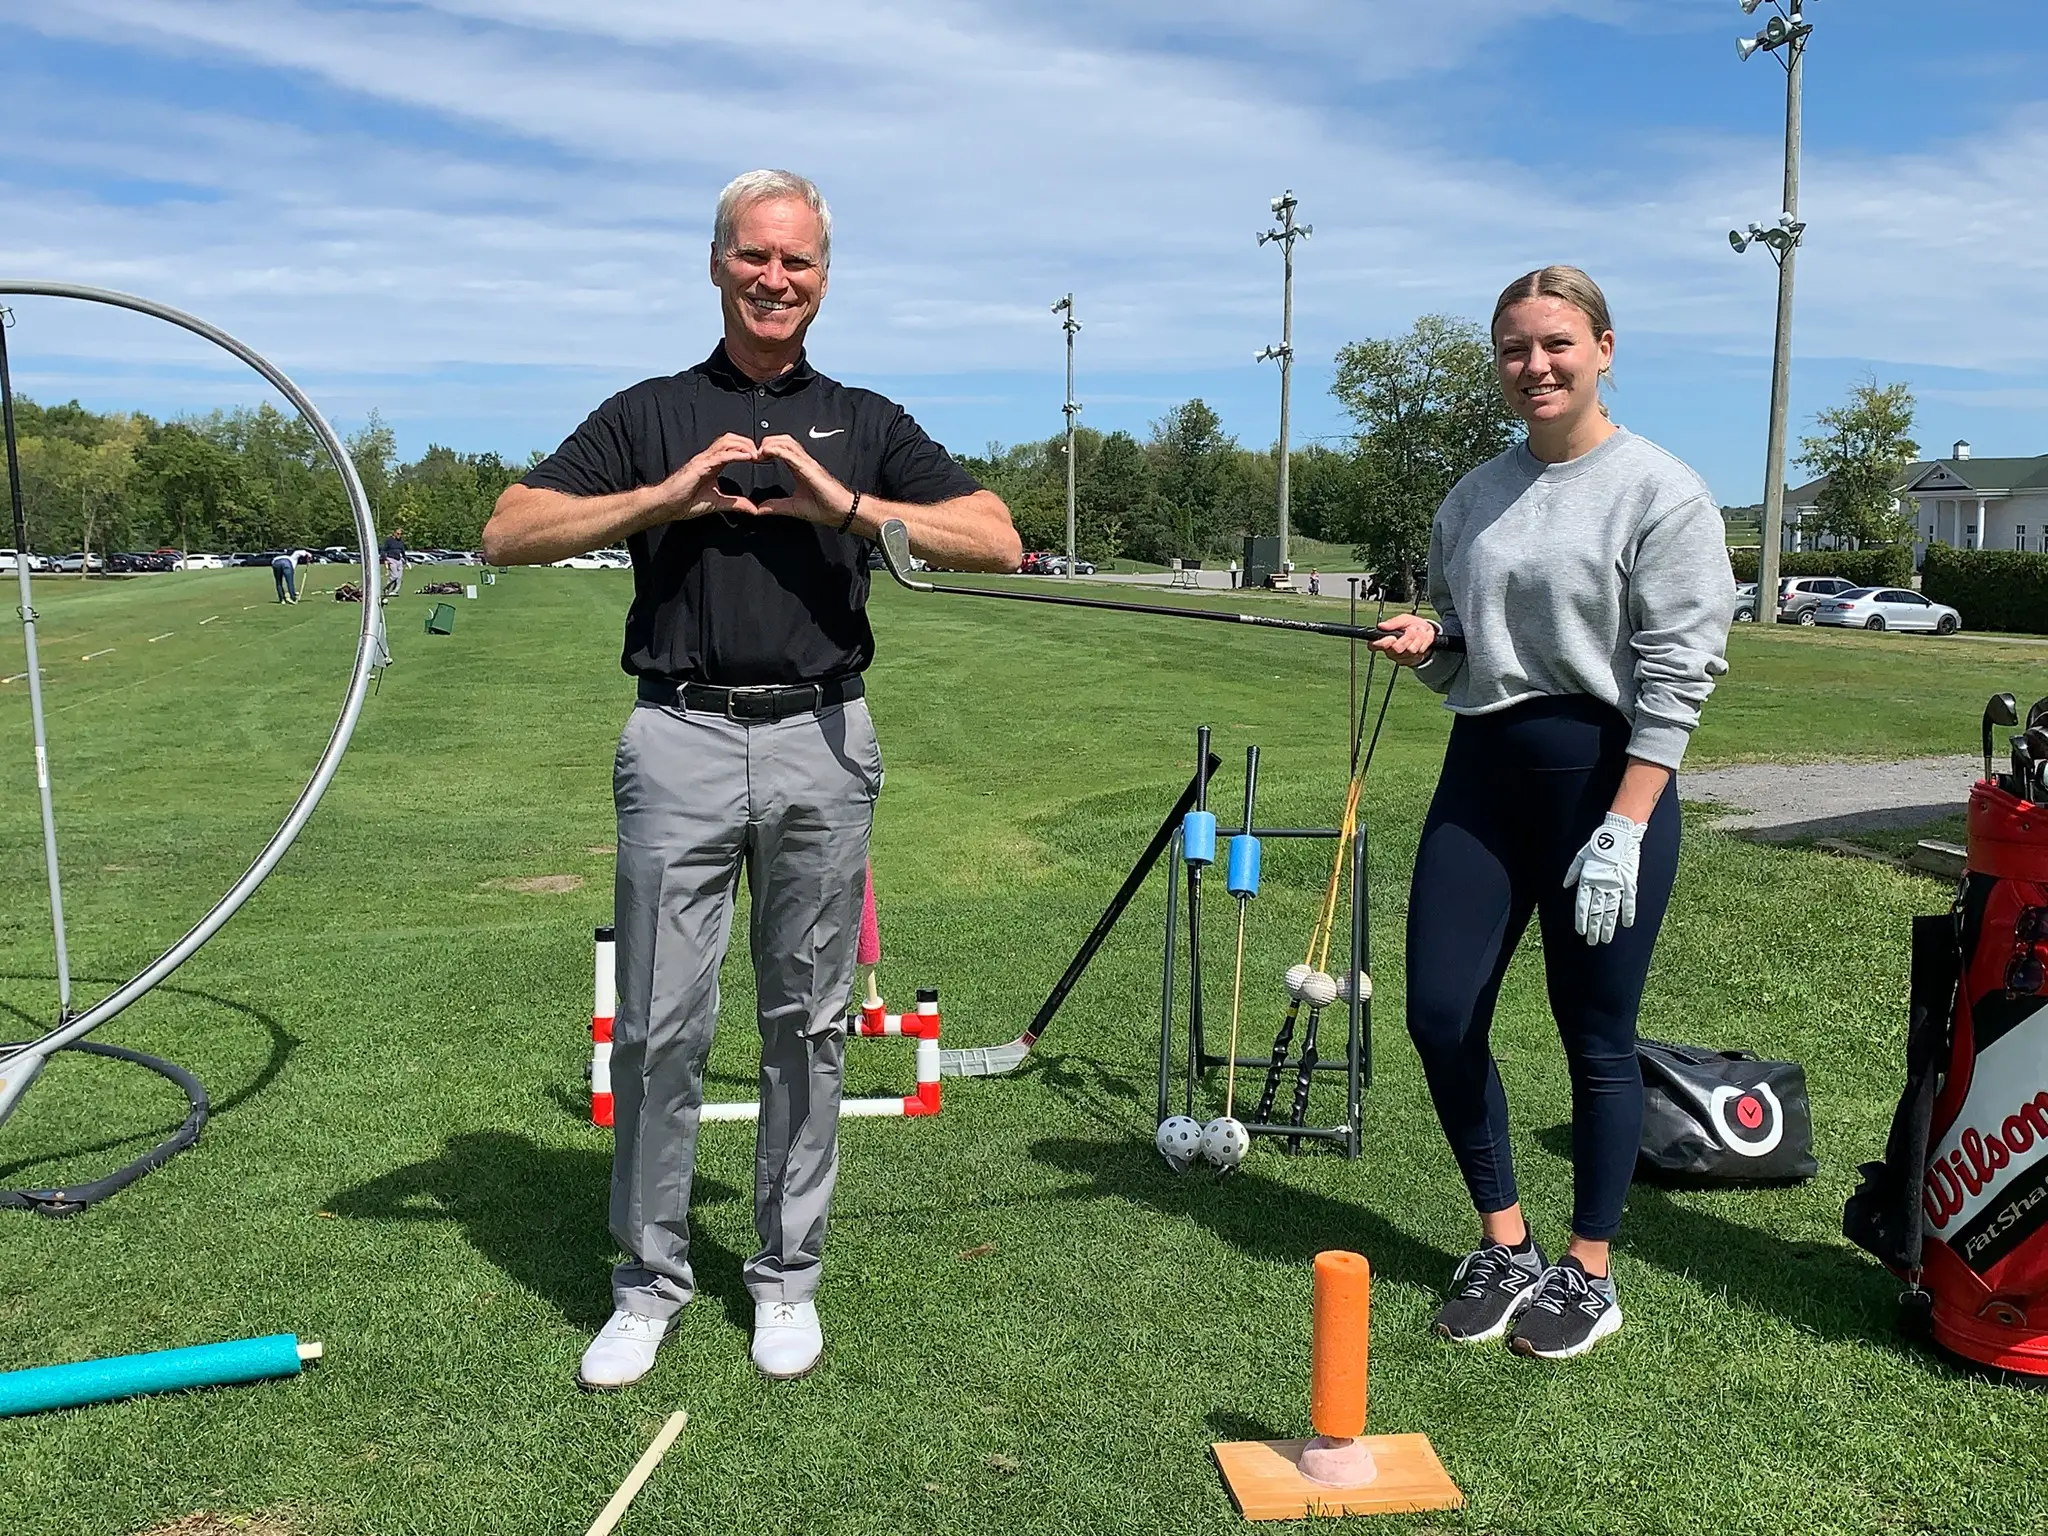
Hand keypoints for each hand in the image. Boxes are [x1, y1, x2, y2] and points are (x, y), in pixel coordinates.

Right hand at [645, 434, 763, 520]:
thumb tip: (753, 509)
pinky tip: (747, 457)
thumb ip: (735, 504)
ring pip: (726, 443)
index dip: (747, 449)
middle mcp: (708, 458)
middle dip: (748, 443)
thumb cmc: (685, 502)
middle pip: (731, 440)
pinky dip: (735, 454)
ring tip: (757, 453)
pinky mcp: (699, 466)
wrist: (667, 505)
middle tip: (763, 453)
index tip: (763, 457)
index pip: (732, 448)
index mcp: (713, 464)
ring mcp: (703, 460)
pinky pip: (720, 455)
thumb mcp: (717, 503)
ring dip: (744, 446)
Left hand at [755, 434, 854, 525]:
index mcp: (799, 468)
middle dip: (767, 442)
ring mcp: (807, 463)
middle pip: (783, 440)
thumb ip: (776, 506)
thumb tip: (760, 509)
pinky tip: (766, 453)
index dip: (767, 449)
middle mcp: (803, 462)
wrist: (843, 511)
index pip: (782, 449)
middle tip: (754, 454)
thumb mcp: (793, 507)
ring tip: (759, 452)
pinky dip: (777, 450)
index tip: (755, 458)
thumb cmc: (826, 507)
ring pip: (787, 442)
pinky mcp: (809, 468)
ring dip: (770, 443)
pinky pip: (791, 454)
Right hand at [1367, 612, 1442, 667]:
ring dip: (1418, 638)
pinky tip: (1423, 639)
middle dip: (1408, 637)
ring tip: (1420, 632)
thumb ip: (1393, 623)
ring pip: (1410, 650)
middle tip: (1412, 629)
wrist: (1428, 631)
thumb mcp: (1404, 619)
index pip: (1373, 646)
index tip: (1392, 637)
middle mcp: (1390, 651)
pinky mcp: (1412, 661)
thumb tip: (1381, 626)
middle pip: (1396, 649)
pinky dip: (1424, 643)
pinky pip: (1419, 653)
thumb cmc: (1412, 625)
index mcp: (1384, 640)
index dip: (1381, 643)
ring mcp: (1401, 658)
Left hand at [1562, 812, 1644, 945]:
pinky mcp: (1629, 883)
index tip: (1580, 932)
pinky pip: (1629, 901)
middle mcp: (1601, 885)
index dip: (1581, 920)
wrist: (1619, 836)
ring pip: (1611, 911)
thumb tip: (1565, 885)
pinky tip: (1626, 924)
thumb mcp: (1580, 857)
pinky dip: (1628, 913)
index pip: (1582, 905)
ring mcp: (1616, 885)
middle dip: (1593, 928)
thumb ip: (1572, 873)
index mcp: (1588, 879)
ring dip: (1608, 926)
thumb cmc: (1598, 845)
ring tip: (1605, 939)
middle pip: (1596, 912)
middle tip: (1592, 942)